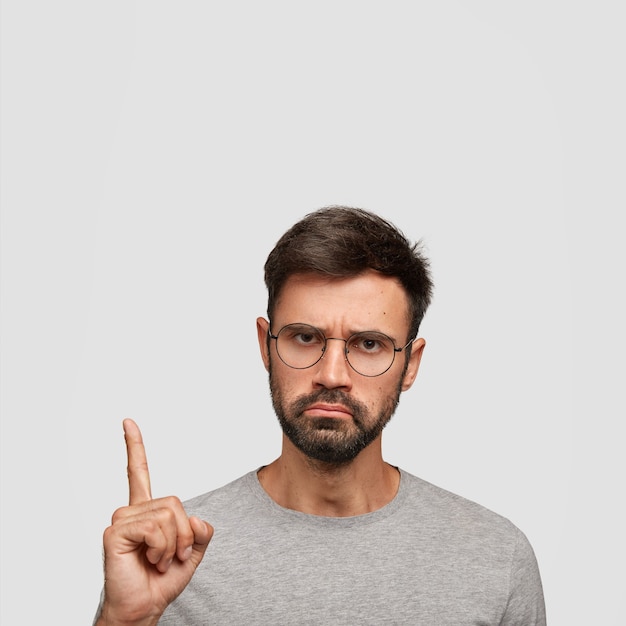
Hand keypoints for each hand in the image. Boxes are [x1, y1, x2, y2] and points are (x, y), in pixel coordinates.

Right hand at [97, 419, 212, 624]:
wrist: (144, 608)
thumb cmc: (162, 580)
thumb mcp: (193, 551)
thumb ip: (200, 530)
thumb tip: (195, 519)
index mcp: (147, 511)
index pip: (139, 472)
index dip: (135, 446)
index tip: (128, 422)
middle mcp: (131, 511)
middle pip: (174, 502)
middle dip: (184, 534)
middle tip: (172, 557)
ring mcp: (121, 520)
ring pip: (167, 514)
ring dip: (173, 544)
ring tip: (160, 560)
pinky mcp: (115, 532)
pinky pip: (154, 527)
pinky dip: (161, 547)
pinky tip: (150, 560)